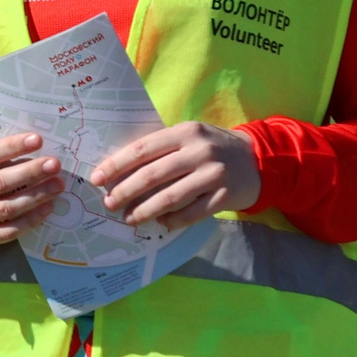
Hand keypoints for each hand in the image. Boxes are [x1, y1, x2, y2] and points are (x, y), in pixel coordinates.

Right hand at [0, 133, 64, 247]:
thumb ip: (0, 158)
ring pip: (6, 208)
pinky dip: (30, 219)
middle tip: (54, 165)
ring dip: (35, 196)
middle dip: (30, 172)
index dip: (13, 147)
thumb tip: (38, 153)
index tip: (38, 140)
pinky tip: (47, 207)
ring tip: (57, 185)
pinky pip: (9, 231)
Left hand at [92, 122, 258, 231]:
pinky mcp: (226, 195)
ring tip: (130, 219)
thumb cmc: (214, 147)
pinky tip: (161, 224)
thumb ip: (163, 148)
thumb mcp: (191, 136)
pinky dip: (173, 221)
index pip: (142, 149)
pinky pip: (192, 213)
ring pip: (170, 197)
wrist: (260, 159)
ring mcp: (214, 174)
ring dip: (145, 210)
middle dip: (125, 191)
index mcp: (185, 132)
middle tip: (109, 203)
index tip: (97, 179)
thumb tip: (122, 170)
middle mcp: (199, 151)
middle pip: (152, 175)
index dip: (116, 165)